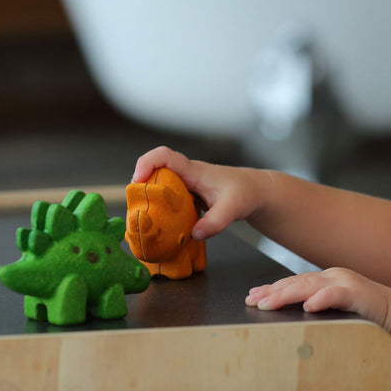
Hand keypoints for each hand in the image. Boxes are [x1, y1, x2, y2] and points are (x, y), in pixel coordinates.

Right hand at [131, 146, 269, 239]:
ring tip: (143, 217)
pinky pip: (167, 197)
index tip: (138, 181)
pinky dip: (161, 208)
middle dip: (141, 185)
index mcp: (193, 171)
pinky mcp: (187, 196)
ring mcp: (186, 185)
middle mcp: (186, 175)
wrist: (255, 191)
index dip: (146, 164)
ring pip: (159, 185)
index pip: (164, 156)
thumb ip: (215, 222)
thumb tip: (193, 234)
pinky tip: (161, 225)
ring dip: (149, 198)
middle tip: (135, 207)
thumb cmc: (245, 193)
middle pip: (154, 170)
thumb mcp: (233, 209)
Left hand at [245, 267, 390, 332]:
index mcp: (326, 281)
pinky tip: (307, 306)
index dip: (271, 290)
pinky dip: (320, 299)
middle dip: (271, 292)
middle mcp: (333, 277)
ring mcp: (346, 282)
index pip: (293, 283)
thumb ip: (317, 315)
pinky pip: (335, 294)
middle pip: (295, 282)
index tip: (251, 298)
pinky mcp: (359, 293)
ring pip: (309, 286)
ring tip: (267, 304)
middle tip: (251, 301)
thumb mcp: (336, 316)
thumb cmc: (369, 322)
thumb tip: (290, 328)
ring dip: (286, 295)